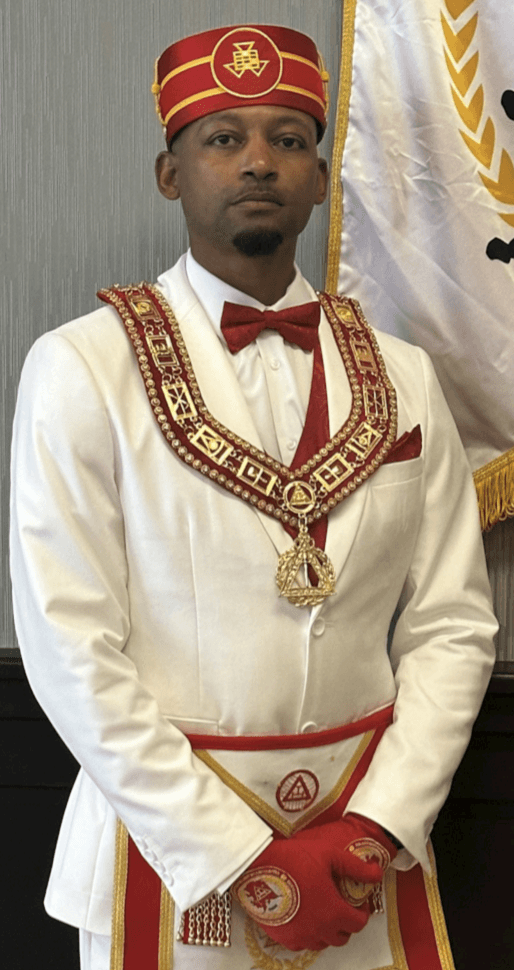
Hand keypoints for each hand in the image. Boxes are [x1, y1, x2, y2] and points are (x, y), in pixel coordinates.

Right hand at [232, 815, 391, 951]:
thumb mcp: (329, 855)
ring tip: (323, 909)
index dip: (362, 912)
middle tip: (341, 904)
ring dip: (328, 930)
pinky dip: (308, 934)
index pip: (358, 924)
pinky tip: (305, 916)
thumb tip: (377, 873)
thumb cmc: (293, 858)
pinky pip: (302, 944)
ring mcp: (300, 936)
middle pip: (342, 937)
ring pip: (322, 943)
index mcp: (333, 911)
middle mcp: (319, 930)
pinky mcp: (283, 937)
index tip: (358, 901)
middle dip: (346, 922)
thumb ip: (355, 867)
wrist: (256, 866)